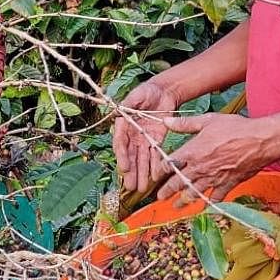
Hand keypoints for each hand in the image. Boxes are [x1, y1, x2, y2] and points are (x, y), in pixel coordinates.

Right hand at [113, 77, 178, 193]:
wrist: (163, 91)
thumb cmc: (146, 91)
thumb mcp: (136, 95)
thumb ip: (128, 104)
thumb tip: (116, 112)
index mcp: (123, 125)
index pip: (121, 143)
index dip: (122, 156)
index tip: (124, 167)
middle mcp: (131, 135)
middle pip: (130, 156)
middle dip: (131, 172)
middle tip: (131, 186)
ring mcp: (143, 140)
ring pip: (141, 160)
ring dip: (141, 174)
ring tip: (141, 188)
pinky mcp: (155, 141)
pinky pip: (154, 156)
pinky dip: (154, 166)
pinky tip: (154, 177)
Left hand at [156, 113, 276, 203]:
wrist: (260, 140)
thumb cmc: (235, 128)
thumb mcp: (207, 121)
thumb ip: (184, 123)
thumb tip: (165, 120)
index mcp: (192, 151)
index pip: (169, 164)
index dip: (160, 170)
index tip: (156, 175)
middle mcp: (199, 167)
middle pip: (178, 183)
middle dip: (167, 191)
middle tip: (159, 197)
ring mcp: (213, 178)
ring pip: (193, 193)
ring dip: (183, 201)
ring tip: (176, 206)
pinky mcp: (227, 184)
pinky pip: (215, 198)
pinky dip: (209, 204)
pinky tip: (204, 208)